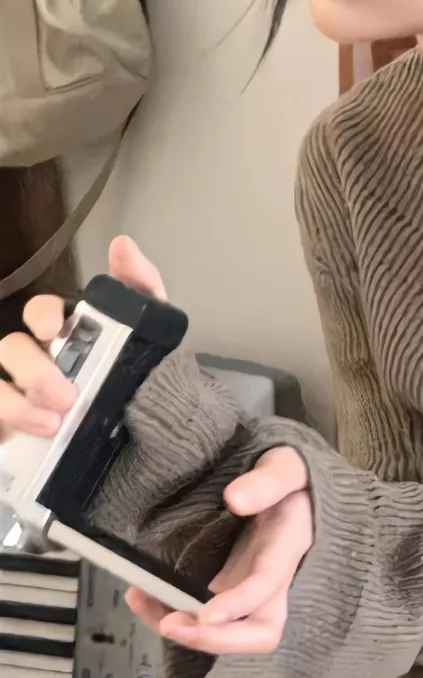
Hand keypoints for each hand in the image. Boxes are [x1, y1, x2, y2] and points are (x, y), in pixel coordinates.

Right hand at [0, 235, 163, 440]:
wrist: (153, 420)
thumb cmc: (144, 364)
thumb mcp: (152, 323)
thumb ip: (140, 283)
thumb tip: (121, 243)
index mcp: (65, 328)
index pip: (39, 311)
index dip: (41, 315)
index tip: (53, 330)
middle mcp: (36, 355)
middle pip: (11, 349)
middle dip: (34, 371)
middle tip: (66, 396)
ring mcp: (20, 390)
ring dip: (15, 405)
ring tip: (54, 423)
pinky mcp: (13, 425)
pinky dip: (6, 422)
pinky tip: (30, 434)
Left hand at [126, 445, 312, 654]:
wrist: (287, 482)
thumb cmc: (290, 474)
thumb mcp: (286, 466)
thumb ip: (267, 480)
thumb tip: (234, 499)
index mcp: (288, 546)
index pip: (269, 584)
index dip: (240, 604)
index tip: (206, 613)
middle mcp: (272, 578)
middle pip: (259, 632)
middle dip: (216, 639)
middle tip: (172, 624)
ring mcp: (248, 585)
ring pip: (226, 629)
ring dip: (185, 630)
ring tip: (142, 602)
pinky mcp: (227, 585)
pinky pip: (203, 613)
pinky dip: (169, 611)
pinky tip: (140, 593)